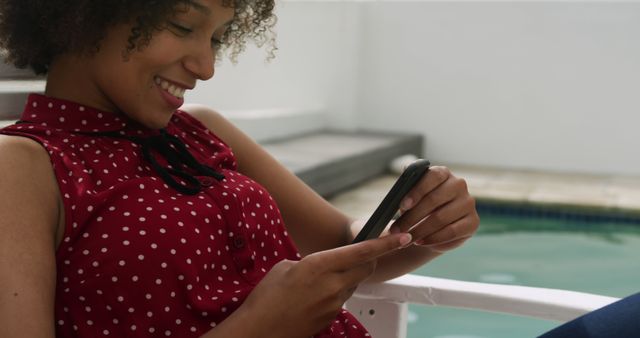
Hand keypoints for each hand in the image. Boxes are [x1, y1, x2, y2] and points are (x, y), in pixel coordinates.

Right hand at [239, 233, 411, 337]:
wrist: (259, 330)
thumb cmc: (266, 297)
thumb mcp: (287, 266)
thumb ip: (312, 262)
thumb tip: (323, 266)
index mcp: (320, 265)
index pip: (363, 251)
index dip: (386, 244)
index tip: (402, 237)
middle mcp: (333, 284)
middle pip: (366, 268)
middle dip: (369, 258)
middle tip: (363, 253)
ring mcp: (334, 303)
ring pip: (353, 284)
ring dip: (348, 276)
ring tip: (319, 279)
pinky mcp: (331, 317)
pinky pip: (341, 299)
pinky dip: (335, 292)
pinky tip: (313, 295)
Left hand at [389, 166, 478, 251]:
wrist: (432, 227)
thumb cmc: (418, 207)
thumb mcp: (410, 196)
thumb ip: (407, 186)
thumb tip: (403, 178)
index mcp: (443, 173)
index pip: (432, 177)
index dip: (416, 191)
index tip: (402, 206)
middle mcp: (458, 185)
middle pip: (434, 200)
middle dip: (412, 217)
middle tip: (397, 230)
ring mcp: (468, 203)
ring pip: (441, 218)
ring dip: (420, 231)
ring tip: (406, 238)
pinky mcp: (473, 222)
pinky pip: (451, 232)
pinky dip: (433, 239)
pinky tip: (420, 242)